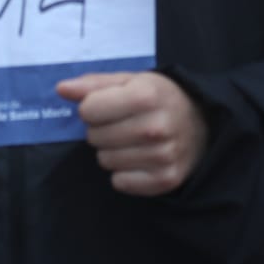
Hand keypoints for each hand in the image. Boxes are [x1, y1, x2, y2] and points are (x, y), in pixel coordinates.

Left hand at [55, 71, 207, 196]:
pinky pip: (120, 182)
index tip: (109, 106)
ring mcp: (162, 156)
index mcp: (146, 95)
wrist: (202, 125)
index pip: (88, 110)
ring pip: (105, 161)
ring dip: (112, 151)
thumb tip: (61, 89)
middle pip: (94, 137)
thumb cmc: (160, 99)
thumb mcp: (131, 81)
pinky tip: (140, 158)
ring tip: (132, 140)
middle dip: (102, 130)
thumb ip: (93, 84)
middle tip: (123, 124)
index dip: (93, 107)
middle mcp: (155, 127)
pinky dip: (125, 173)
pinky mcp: (166, 180)